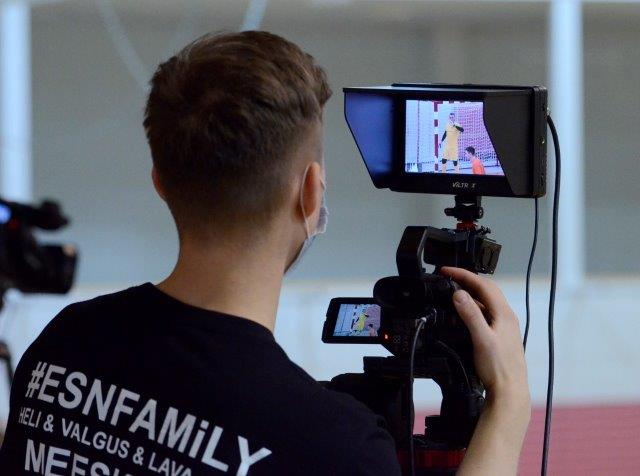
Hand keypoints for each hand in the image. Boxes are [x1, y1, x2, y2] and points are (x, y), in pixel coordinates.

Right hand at [440, 267, 528, 405]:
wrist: (509, 390)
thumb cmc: (498, 367)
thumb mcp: (481, 339)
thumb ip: (470, 315)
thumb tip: (459, 293)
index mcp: (504, 314)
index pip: (483, 285)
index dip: (464, 275)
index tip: (446, 271)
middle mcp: (506, 317)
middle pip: (487, 289)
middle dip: (467, 280)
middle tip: (448, 277)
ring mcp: (504, 326)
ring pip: (486, 301)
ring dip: (470, 292)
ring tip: (453, 291)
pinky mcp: (500, 335)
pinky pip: (486, 313)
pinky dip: (473, 306)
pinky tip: (464, 313)